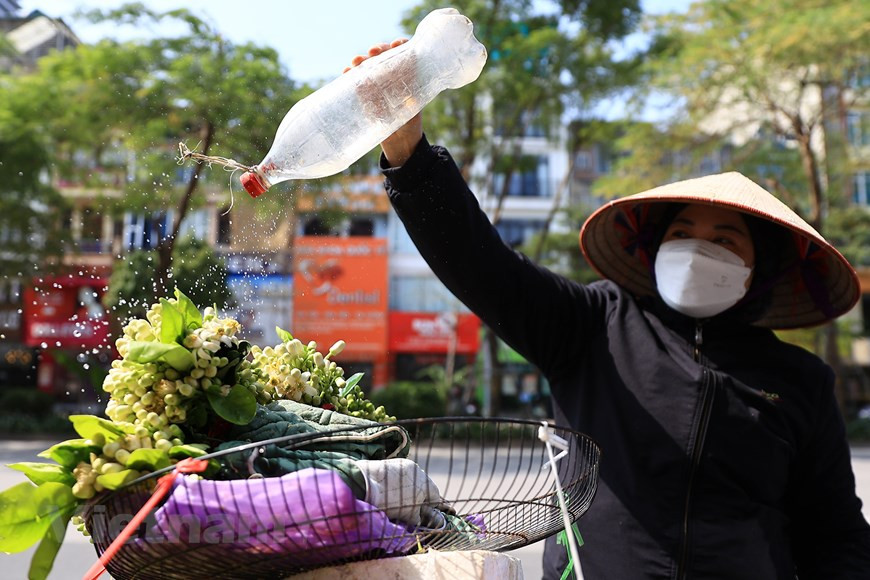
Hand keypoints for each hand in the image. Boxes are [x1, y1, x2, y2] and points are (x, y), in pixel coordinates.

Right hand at [346, 39, 423, 167]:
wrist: (400, 142)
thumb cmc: (410, 125)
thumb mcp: (411, 113)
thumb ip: (407, 106)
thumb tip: (409, 102)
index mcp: (407, 76)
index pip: (404, 53)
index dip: (400, 45)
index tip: (395, 45)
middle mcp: (392, 75)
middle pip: (384, 55)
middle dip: (378, 50)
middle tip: (373, 52)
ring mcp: (377, 83)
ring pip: (369, 65)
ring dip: (361, 60)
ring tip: (355, 62)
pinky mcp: (366, 93)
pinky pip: (357, 80)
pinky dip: (351, 74)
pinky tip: (346, 72)